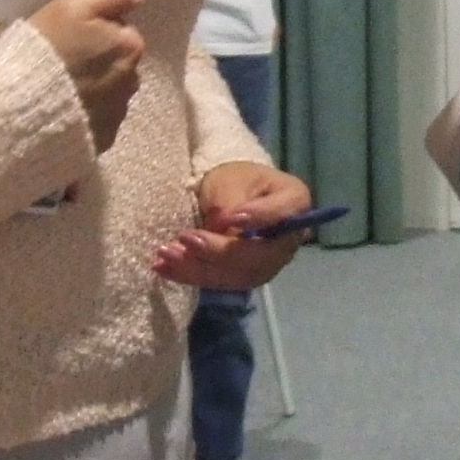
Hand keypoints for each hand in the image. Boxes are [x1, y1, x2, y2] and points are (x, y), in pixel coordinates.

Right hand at [30, 0, 146, 151]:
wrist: (21, 113)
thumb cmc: (46, 51)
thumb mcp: (73, 6)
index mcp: (130, 46)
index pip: (121, 28)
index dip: (94, 28)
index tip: (69, 33)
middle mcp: (133, 82)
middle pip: (117, 61)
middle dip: (97, 59)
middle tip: (61, 59)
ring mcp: (117, 115)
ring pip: (108, 91)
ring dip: (92, 87)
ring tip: (59, 87)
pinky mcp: (101, 140)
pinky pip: (96, 119)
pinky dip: (84, 113)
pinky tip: (61, 110)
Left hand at [154, 162, 315, 290]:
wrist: (233, 191)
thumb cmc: (236, 178)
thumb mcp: (231, 180)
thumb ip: (229, 203)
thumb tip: (220, 228)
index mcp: (295, 203)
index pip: (281, 215)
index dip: (258, 219)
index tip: (229, 217)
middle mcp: (289, 240)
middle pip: (258, 255)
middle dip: (218, 251)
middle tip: (185, 239)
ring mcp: (269, 263)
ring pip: (237, 275)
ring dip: (198, 268)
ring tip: (165, 256)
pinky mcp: (246, 276)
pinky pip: (220, 281)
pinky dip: (190, 275)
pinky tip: (164, 268)